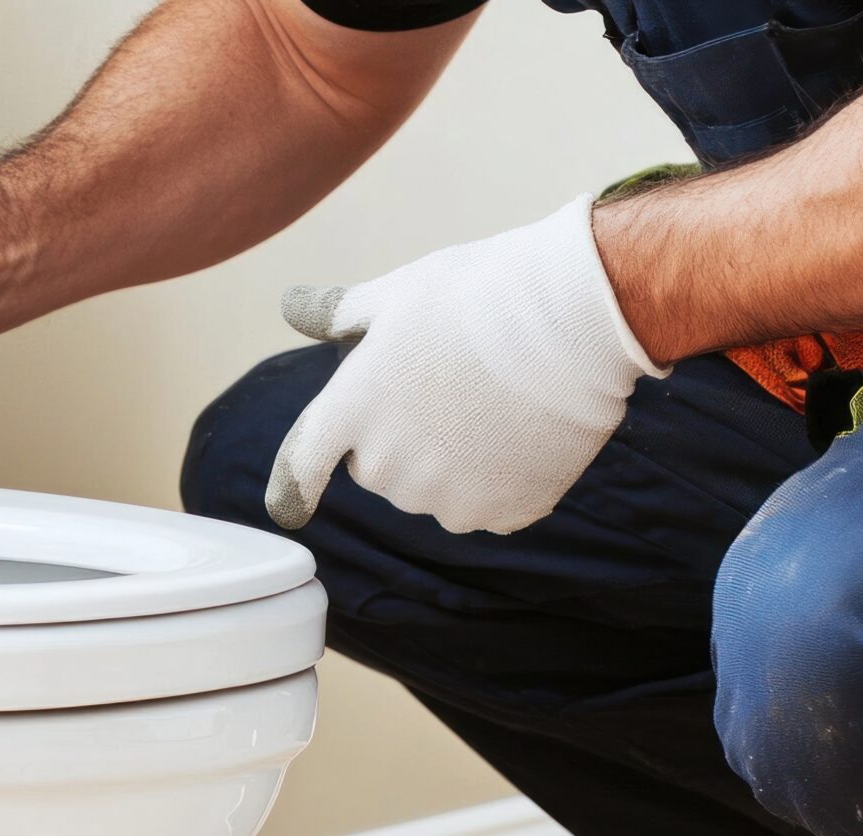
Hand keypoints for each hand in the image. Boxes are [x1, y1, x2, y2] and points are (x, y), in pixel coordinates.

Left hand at [265, 197, 668, 532]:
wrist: (574, 319)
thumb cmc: (477, 294)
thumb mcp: (396, 293)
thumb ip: (338, 313)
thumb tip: (290, 307)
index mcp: (350, 411)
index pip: (300, 468)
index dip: (292, 489)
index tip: (288, 508)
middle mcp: (387, 467)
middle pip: (377, 468)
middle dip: (398, 437)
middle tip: (444, 386)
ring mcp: (446, 498)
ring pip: (432, 490)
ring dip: (449, 461)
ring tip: (490, 403)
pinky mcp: (502, 514)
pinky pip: (488, 505)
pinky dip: (501, 478)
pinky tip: (524, 432)